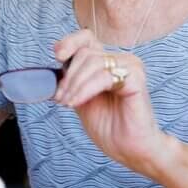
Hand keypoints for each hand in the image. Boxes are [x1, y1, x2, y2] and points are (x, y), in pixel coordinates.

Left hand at [53, 29, 167, 173]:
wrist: (129, 149)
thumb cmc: (109, 127)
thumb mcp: (81, 99)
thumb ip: (71, 81)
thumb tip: (52, 69)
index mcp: (108, 62)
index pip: (87, 37)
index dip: (70, 42)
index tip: (57, 56)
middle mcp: (121, 60)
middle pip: (85, 52)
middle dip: (68, 76)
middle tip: (61, 98)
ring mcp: (131, 67)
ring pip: (92, 62)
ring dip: (74, 85)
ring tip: (69, 103)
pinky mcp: (136, 78)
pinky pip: (103, 76)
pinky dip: (85, 89)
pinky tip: (77, 103)